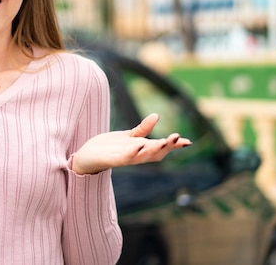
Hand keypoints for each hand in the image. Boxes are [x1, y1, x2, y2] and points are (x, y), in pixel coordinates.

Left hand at [71, 113, 191, 174]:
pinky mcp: (113, 160)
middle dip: (168, 147)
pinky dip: (133, 153)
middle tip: (178, 139)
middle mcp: (136, 156)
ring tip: (163, 142)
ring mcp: (125, 158)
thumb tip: (157, 115)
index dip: (174, 145)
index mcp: (141, 149)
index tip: (187, 141)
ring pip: (143, 157)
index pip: (161, 148)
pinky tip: (139, 146)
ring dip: (153, 150)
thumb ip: (142, 129)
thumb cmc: (109, 147)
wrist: (88, 157)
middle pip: (156, 153)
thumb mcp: (128, 136)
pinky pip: (125, 158)